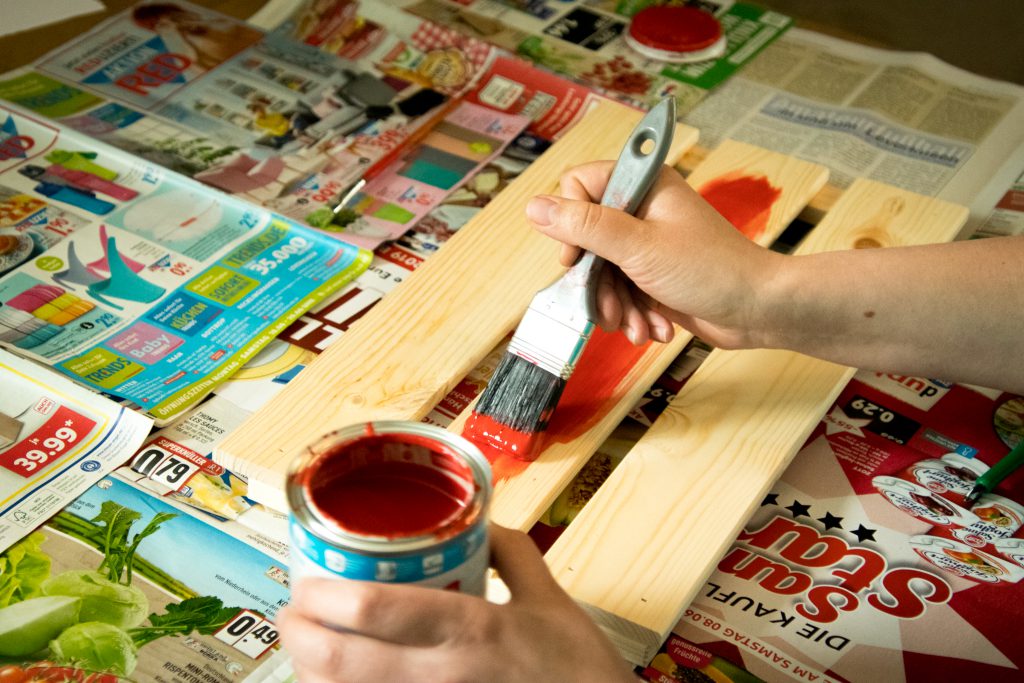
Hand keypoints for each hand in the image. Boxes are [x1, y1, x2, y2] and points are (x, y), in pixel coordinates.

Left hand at [278, 525, 636, 681]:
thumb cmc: (579, 669)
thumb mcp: (552, 599)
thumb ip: (511, 554)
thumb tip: (478, 523)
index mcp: (471, 627)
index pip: (374, 609)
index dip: (322, 596)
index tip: (306, 583)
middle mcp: (443, 676)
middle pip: (340, 663)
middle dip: (299, 637)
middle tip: (292, 615)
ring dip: (312, 673)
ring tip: (308, 647)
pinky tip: (340, 680)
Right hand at [526, 162, 779, 348]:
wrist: (758, 310)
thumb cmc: (710, 270)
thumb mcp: (638, 247)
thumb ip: (584, 226)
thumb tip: (533, 206)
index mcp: (642, 184)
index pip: (578, 186)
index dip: (570, 223)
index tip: (576, 258)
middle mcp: (642, 207)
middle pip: (585, 236)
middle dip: (595, 280)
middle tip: (608, 308)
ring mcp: (647, 242)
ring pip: (601, 270)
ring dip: (614, 304)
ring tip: (637, 327)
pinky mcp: (652, 273)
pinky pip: (621, 290)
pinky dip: (631, 313)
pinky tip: (650, 329)